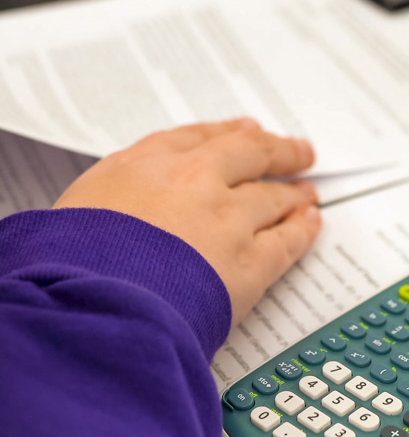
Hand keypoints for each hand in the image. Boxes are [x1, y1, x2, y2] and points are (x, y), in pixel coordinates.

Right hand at [53, 118, 321, 324]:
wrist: (94, 305)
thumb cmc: (70, 266)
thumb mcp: (74, 212)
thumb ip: (111, 199)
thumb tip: (121, 209)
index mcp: (143, 164)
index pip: (196, 138)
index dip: (227, 134)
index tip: (245, 131)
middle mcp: (192, 182)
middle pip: (247, 155)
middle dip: (276, 152)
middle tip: (297, 152)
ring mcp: (226, 220)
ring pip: (272, 198)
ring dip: (294, 194)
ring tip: (307, 194)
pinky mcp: (249, 263)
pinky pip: (286, 241)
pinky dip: (302, 231)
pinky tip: (310, 225)